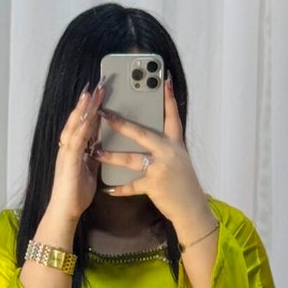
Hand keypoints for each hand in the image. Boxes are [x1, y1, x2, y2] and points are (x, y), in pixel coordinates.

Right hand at [47, 78, 108, 225]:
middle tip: (96, 85)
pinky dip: (82, 127)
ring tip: (91, 93)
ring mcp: (66, 152)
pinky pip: (75, 140)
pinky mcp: (67, 160)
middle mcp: (68, 147)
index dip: (89, 109)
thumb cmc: (76, 194)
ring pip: (74, 126)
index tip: (98, 94)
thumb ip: (93, 156)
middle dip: (87, 102)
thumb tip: (100, 145)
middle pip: (77, 120)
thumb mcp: (89, 170)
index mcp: (74, 149)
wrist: (65, 211)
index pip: (83, 124)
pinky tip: (88, 117)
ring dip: (83, 109)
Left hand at [97, 77, 214, 240]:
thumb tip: (147, 135)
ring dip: (111, 155)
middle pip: (141, 133)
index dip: (168, 98)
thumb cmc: (183, 183)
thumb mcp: (179, 159)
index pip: (172, 116)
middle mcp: (169, 152)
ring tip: (95, 151)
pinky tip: (108, 188)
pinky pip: (132, 185)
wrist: (191, 208)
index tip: (164, 79)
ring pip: (131, 159)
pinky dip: (120, 188)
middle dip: (121, 123)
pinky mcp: (154, 185)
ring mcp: (161, 168)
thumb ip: (164, 146)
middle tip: (104, 113)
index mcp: (176, 143)